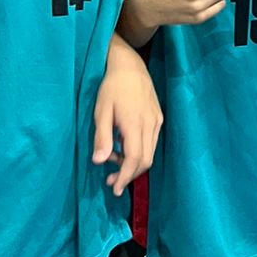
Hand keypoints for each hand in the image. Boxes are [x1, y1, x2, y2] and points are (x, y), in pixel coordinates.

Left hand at [93, 35, 162, 196]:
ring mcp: (157, 121)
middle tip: (111, 181)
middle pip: (145, 160)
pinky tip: (125, 147)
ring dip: (134, 164)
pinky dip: (140, 151)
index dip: (125, 177)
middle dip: (129, 175)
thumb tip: (99, 162)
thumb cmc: (111, 88)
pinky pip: (152, 142)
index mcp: (134, 124)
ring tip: (114, 163)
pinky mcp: (158, 118)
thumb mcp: (101, 111)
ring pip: (150, 153)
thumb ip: (102, 137)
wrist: (130, 67)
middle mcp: (150, 125)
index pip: (135, 159)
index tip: (114, 188)